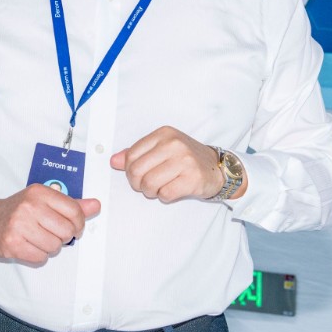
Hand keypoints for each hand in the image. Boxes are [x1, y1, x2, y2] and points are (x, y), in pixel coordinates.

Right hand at [0, 184, 100, 264]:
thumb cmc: (19, 210)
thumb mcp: (44, 201)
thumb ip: (71, 204)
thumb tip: (96, 205)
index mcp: (39, 192)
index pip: (74, 211)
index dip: (79, 224)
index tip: (74, 228)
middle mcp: (29, 206)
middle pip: (66, 232)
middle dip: (63, 237)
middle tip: (51, 233)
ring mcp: (19, 225)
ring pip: (54, 246)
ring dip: (50, 247)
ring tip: (38, 239)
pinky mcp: (12, 243)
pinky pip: (41, 258)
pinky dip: (38, 256)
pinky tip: (29, 246)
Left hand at [110, 126, 237, 202]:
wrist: (217, 168)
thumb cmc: (186, 158)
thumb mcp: (161, 149)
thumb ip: (137, 153)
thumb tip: (114, 161)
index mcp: (164, 134)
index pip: (131, 155)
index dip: (130, 170)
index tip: (139, 175)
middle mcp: (174, 144)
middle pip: (137, 171)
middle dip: (138, 184)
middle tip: (147, 185)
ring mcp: (185, 161)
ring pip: (149, 184)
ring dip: (151, 191)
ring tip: (160, 188)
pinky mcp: (193, 179)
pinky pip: (165, 194)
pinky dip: (165, 196)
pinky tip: (172, 191)